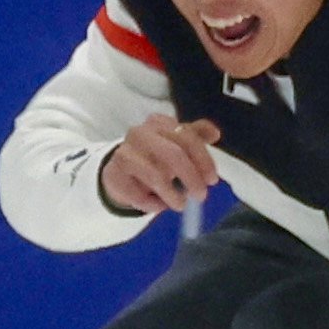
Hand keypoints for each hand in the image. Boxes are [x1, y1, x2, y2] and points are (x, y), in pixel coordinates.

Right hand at [99, 114, 221, 214]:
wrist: (119, 171)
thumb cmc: (154, 156)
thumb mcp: (175, 142)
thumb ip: (196, 135)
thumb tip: (215, 134)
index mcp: (159, 123)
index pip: (187, 137)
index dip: (203, 160)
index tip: (212, 180)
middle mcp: (140, 133)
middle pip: (173, 155)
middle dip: (192, 178)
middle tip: (201, 196)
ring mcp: (124, 153)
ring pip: (156, 176)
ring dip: (173, 195)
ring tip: (180, 204)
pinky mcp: (113, 175)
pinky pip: (138, 194)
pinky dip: (153, 204)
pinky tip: (159, 205)